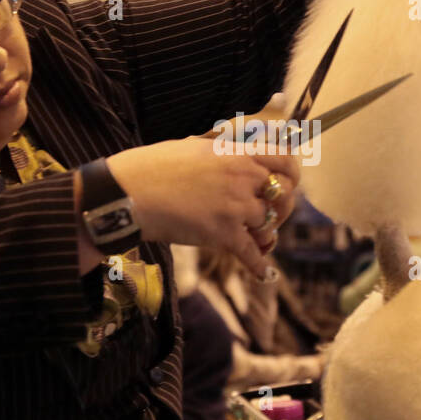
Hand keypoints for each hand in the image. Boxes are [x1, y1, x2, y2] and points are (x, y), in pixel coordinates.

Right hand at [108, 117, 300, 277]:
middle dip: (280, 208)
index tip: (289, 184)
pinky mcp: (223, 234)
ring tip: (257, 239)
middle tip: (271, 216)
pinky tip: (265, 273)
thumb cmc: (153, 167)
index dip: (292, 174)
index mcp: (236, 153)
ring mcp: (235, 207)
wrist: (128, 193)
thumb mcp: (194, 146)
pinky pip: (252, 254)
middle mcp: (242, 178)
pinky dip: (260, 266)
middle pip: (282, 196)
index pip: (284, 160)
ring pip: (268, 225)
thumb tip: (237, 151)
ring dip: (265, 234)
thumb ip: (222, 150)